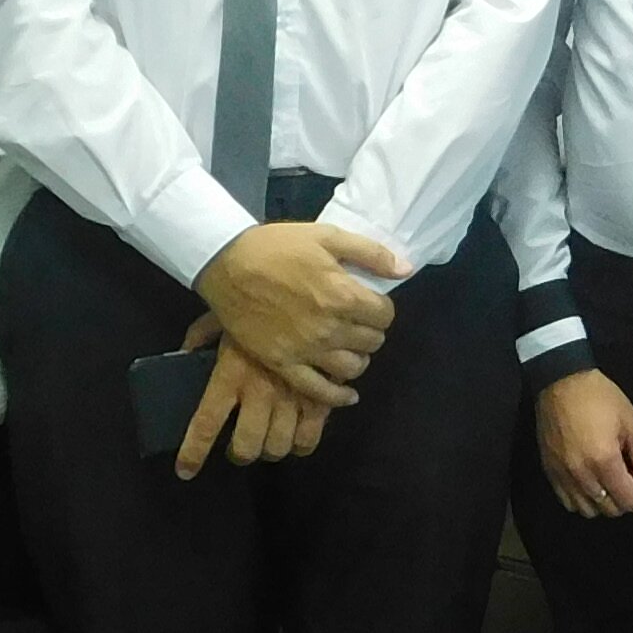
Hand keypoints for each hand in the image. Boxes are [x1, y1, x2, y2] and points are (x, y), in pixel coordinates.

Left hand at [174, 314, 332, 475]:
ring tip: (268, 440)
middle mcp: (259, 394)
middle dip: (240, 453)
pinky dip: (300, 445)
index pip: (206, 425)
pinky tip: (296, 437)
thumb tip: (182, 354)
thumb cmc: (258, 303)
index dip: (193, 454)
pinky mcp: (319, 398)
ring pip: (277, 447)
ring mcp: (291, 399)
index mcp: (230, 376)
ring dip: (269, 449)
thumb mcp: (223, 316)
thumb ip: (200, 337)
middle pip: (245, 446)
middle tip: (241, 445)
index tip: (186, 471)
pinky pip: (309, 439)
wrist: (308, 292)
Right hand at [196, 219, 406, 403]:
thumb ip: (370, 253)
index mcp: (343, 294)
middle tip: (358, 323)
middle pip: (372, 342)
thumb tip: (406, 270)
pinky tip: (347, 394)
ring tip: (349, 348)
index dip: (382, 309)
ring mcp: (307, 349)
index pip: (385, 315)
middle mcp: (330, 327)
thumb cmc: (277, 246)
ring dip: (358, 359)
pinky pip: (319, 391)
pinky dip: (338, 397)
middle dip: (371, 332)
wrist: (226, 263)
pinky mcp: (284, 364)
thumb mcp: (327, 235)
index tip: (370, 304)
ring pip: (352, 368)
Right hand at [533, 368, 632, 516]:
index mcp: (604, 462)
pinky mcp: (549, 472)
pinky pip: (568, 503)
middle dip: (630, 502)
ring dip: (607, 504)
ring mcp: (562, 476)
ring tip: (615, 485)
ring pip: (589, 511)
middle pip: (610, 509)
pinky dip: (585, 502)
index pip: (629, 500)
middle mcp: (581, 475)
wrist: (561, 381)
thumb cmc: (602, 399)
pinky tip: (594, 486)